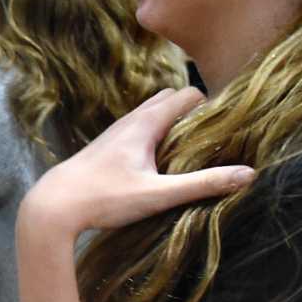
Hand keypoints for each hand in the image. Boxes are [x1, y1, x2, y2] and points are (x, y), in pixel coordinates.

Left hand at [21, 87, 255, 238]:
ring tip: (192, 152)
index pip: (188, 95)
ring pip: (152, 115)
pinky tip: (161, 163)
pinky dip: (156, 136)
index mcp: (145, 123)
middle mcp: (130, 121)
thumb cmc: (104, 198)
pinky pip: (139, 130)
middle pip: (170, 99)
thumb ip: (203, 184)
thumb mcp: (159, 194)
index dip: (212, 106)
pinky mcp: (107, 148)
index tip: (229, 128)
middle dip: (194, 113)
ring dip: (173, 124)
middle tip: (214, 140)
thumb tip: (248, 174)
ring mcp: (116, 133)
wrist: (53, 206)